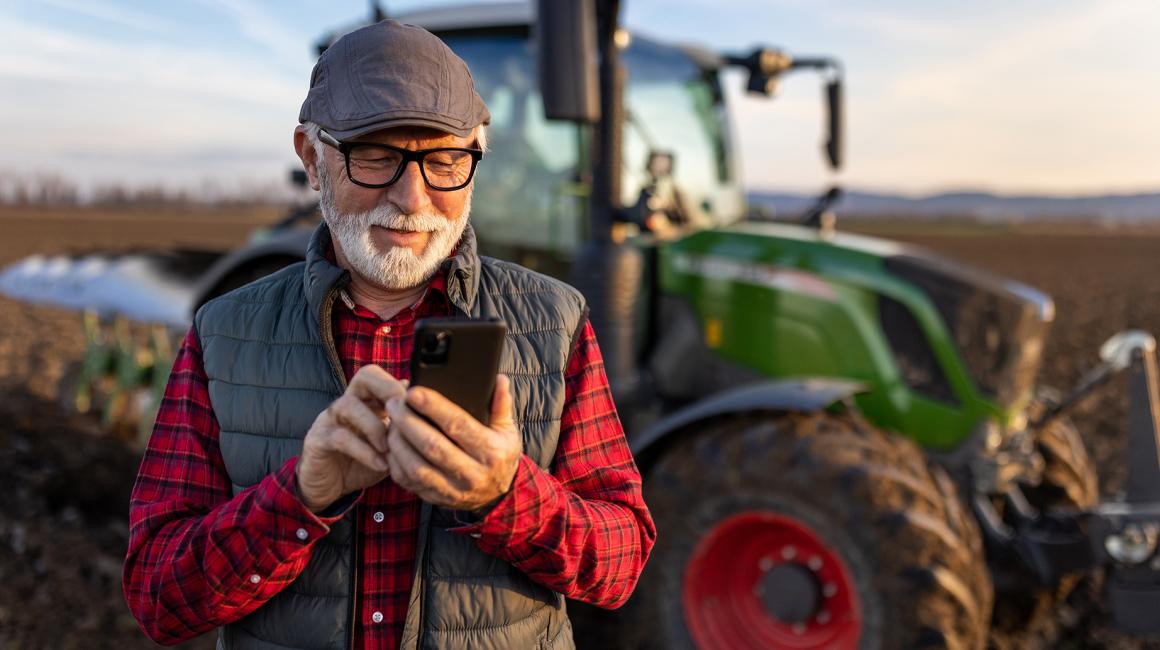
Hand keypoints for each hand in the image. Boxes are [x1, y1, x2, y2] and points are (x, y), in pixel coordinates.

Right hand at [296, 365, 404, 512]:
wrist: (329, 489)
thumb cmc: (362, 463)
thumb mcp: (390, 447)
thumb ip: (403, 429)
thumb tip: (425, 408)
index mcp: (365, 401)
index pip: (381, 376)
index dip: (400, 386)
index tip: (417, 409)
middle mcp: (346, 403)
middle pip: (365, 375)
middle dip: (388, 390)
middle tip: (403, 416)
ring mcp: (329, 419)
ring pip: (349, 404)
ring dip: (375, 427)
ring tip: (390, 449)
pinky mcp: (317, 440)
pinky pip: (340, 437)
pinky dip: (365, 451)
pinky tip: (381, 464)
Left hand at [385, 374, 521, 511]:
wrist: (496, 496)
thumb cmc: (499, 456)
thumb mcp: (507, 431)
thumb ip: (501, 405)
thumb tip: (499, 379)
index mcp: (490, 452)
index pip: (458, 425)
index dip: (433, 407)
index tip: (413, 392)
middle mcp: (472, 474)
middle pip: (432, 445)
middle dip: (408, 421)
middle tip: (394, 402)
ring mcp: (452, 490)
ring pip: (416, 466)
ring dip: (398, 442)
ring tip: (390, 422)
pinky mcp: (435, 499)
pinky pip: (408, 481)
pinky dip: (395, 461)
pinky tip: (392, 444)